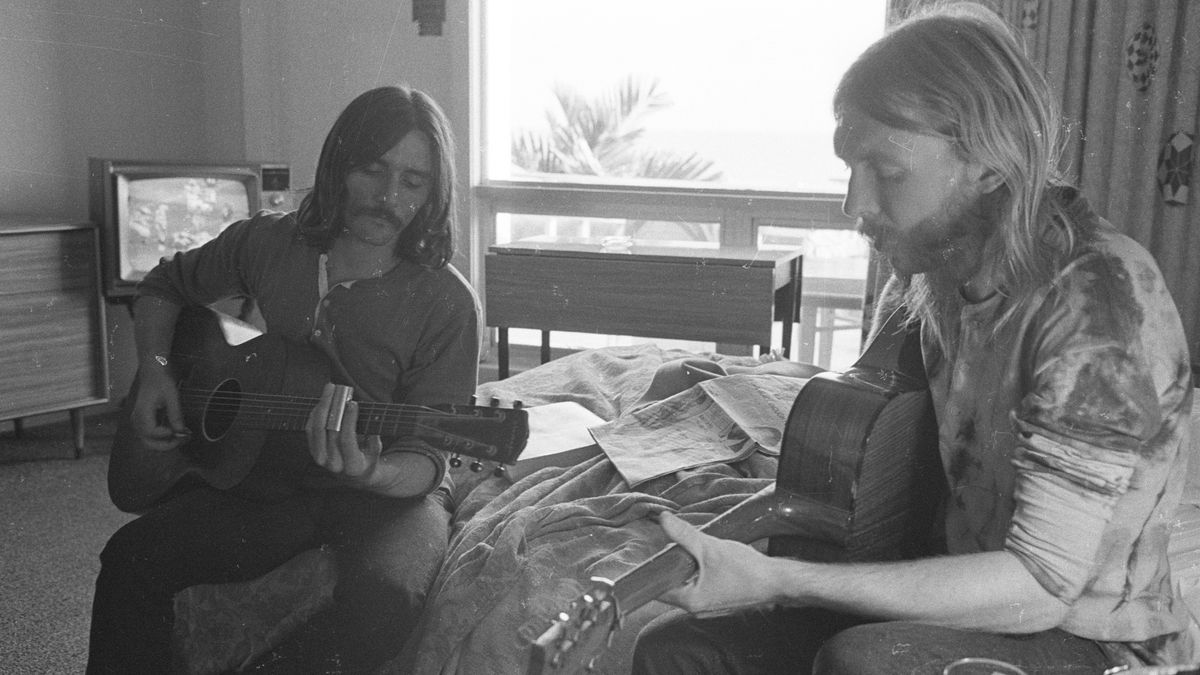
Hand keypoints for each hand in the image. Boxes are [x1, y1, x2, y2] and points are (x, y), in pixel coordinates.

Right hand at [130, 364, 188, 451]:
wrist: (153, 372)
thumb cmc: (161, 381)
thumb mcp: (172, 396)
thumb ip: (175, 415)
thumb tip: (181, 432)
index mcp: (142, 412)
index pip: (151, 432)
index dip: (166, 435)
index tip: (180, 432)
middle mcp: (137, 420)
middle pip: (148, 442)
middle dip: (167, 445)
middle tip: (184, 439)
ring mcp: (138, 422)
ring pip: (149, 442)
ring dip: (166, 443)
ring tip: (183, 436)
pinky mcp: (143, 422)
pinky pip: (151, 436)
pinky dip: (164, 438)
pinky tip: (177, 432)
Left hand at [306, 383, 384, 483]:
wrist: (354, 475)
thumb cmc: (368, 458)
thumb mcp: (376, 450)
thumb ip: (373, 437)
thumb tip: (370, 419)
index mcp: (353, 466)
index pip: (347, 439)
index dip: (349, 420)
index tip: (352, 403)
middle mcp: (333, 465)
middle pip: (328, 431)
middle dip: (332, 407)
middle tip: (337, 389)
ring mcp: (321, 459)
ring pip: (317, 428)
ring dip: (322, 406)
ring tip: (330, 389)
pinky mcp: (312, 451)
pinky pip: (310, 429)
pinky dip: (315, 412)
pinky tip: (323, 400)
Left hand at [657, 511, 782, 615]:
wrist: (778, 581)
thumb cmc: (746, 570)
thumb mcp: (710, 547)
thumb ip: (684, 534)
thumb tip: (664, 520)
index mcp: (690, 602)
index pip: (658, 588)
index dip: (654, 569)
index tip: (653, 552)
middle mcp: (697, 608)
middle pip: (673, 583)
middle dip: (675, 562)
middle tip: (679, 544)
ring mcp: (709, 605)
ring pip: (688, 582)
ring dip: (690, 565)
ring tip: (698, 549)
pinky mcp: (720, 599)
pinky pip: (702, 584)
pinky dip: (702, 570)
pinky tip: (711, 558)